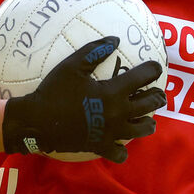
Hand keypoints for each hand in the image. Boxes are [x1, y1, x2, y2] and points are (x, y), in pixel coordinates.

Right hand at [1, 36, 165, 162]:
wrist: (35, 121)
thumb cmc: (53, 91)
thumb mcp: (72, 66)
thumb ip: (95, 51)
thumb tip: (115, 40)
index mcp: (113, 91)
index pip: (144, 77)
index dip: (153, 69)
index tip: (155, 68)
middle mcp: (118, 113)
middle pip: (151, 104)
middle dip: (158, 97)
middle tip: (157, 93)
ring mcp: (111, 132)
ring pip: (142, 129)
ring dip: (147, 122)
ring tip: (146, 118)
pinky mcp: (101, 146)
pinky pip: (120, 153)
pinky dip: (123, 149)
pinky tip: (120, 141)